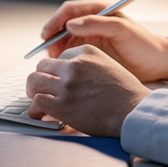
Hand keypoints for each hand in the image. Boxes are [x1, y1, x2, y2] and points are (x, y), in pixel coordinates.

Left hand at [26, 45, 152, 137]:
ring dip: (34, 91)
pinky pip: (36, 102)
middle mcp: (74, 65)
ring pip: (34, 81)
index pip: (59, 56)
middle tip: (44, 90)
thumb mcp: (108, 66)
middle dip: (42, 78)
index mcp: (86, 52)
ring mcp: (67, 85)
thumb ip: (87, 65)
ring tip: (38, 100)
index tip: (59, 81)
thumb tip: (67, 77)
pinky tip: (41, 115)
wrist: (134, 112)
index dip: (57, 71)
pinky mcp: (62, 105)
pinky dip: (35, 110)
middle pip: (42, 66)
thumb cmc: (126, 94)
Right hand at [38, 0, 167, 82]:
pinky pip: (70, 53)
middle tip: (47, 51)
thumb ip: (97, 23)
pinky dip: (62, 59)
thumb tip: (71, 24)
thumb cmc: (143, 43)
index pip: (69, 10)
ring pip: (63, 40)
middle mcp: (91, 23)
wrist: (156, 63)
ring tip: (52, 61)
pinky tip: (60, 67)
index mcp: (99, 11)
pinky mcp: (90, 53)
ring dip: (55, 49)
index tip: (48, 34)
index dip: (55, 21)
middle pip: (62, 25)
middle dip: (51, 37)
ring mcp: (89, 38)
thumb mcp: (122, 30)